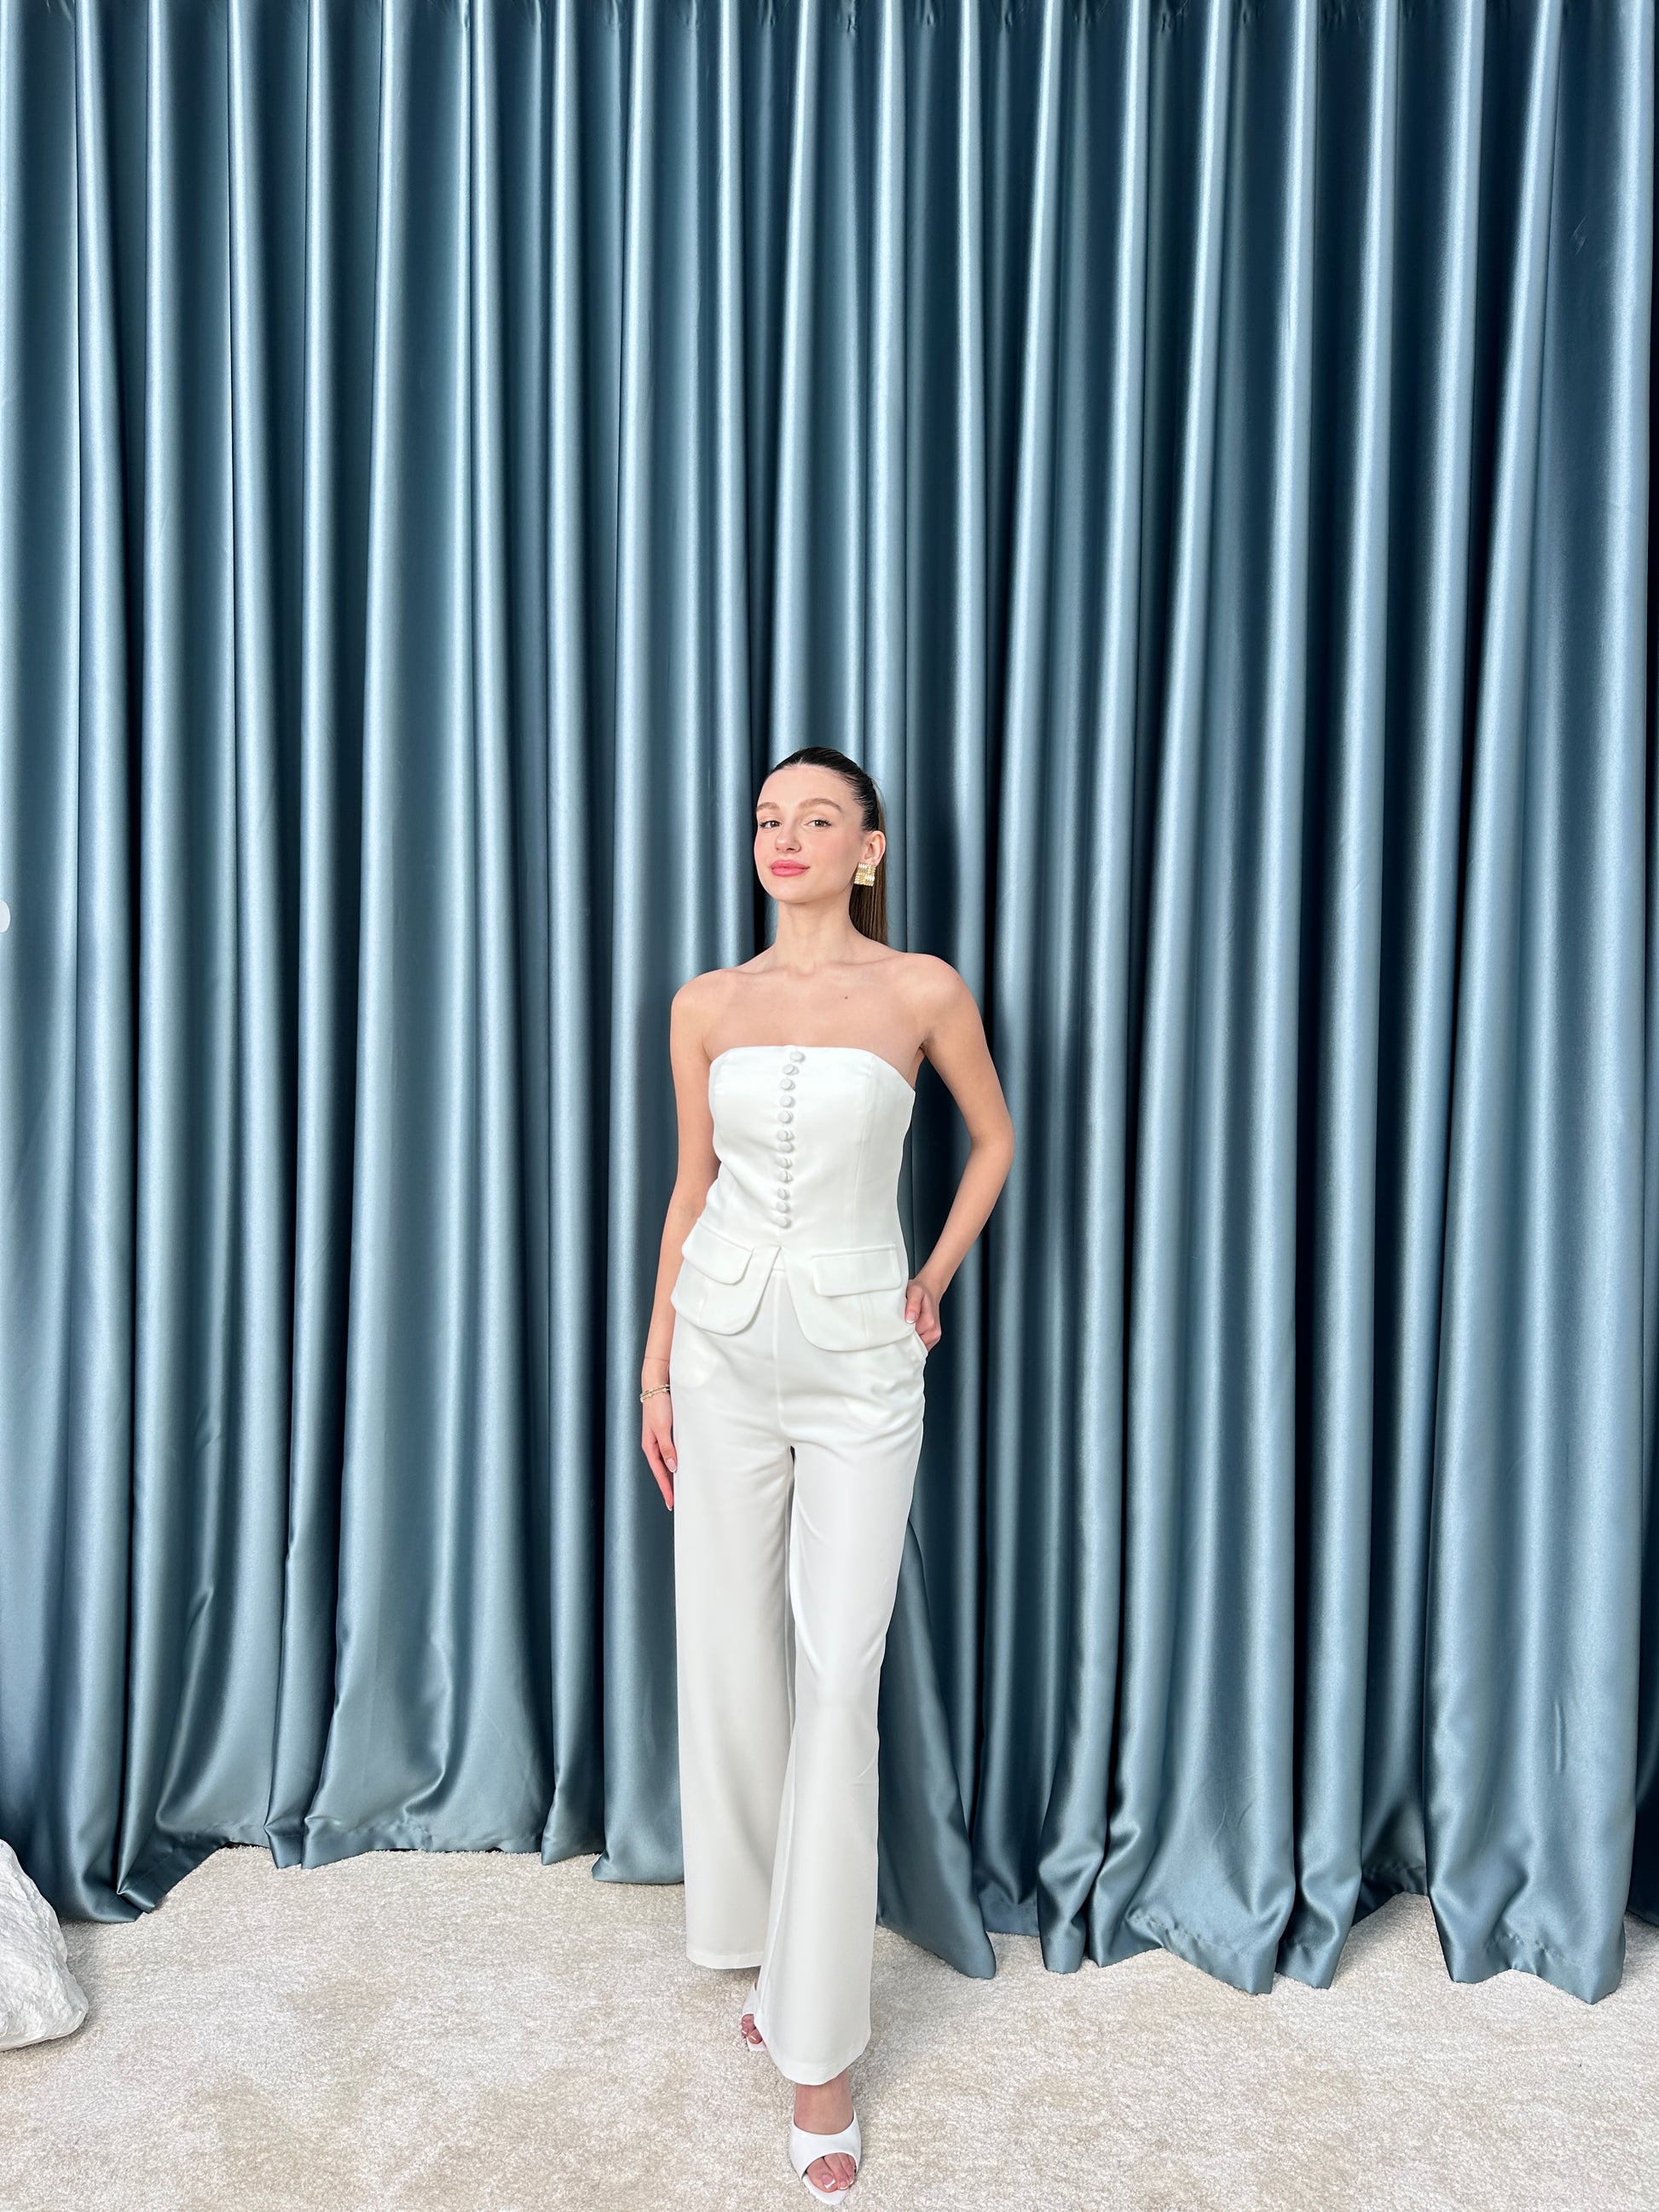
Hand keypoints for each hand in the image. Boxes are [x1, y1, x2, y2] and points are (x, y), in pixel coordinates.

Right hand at [641, 1366, 677, 1508]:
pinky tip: (685, 1463)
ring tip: (683, 1486)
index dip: (666, 1488)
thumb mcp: (662, 1428)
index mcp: (650, 1446)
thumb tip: (672, 1467)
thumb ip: (667, 1448)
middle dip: (669, 1485)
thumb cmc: (657, 1404)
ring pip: (668, 1461)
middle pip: (663, 1470)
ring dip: (674, 1473)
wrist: (657, 1384)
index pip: (659, 1473)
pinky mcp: (668, 1430)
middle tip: (678, 1500)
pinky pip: (673, 1450)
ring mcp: (662, 1438)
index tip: (671, 1502)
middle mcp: (655, 1444)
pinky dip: (678, 1459)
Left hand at [903, 1278, 941, 1351]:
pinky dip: (913, 1340)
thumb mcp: (915, 1291)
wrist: (930, 1289)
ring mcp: (934, 1336)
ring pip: (916, 1345)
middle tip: (897, 1327)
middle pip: (913, 1343)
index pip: (910, 1338)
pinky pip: (920, 1345)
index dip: (900, 1335)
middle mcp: (934, 1331)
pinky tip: (909, 1330)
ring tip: (904, 1326)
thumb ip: (913, 1305)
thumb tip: (910, 1318)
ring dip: (908, 1338)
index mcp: (929, 1322)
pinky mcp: (932, 1338)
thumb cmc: (921, 1290)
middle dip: (903, 1338)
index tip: (893, 1329)